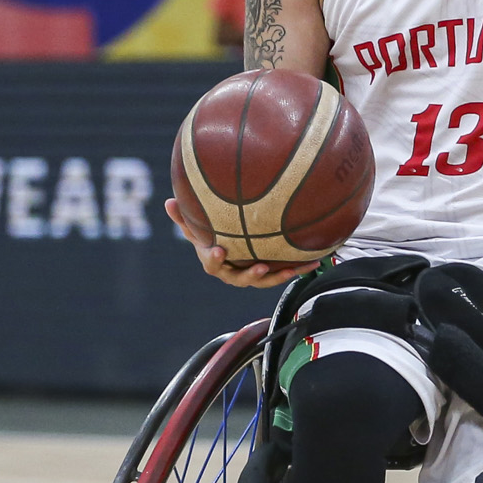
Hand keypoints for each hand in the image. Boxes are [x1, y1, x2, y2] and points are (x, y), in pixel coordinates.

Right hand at [163, 198, 317, 287]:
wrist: (229, 249)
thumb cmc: (211, 235)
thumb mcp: (196, 226)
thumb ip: (184, 217)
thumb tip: (168, 201)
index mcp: (215, 260)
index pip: (212, 262)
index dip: (216, 258)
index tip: (221, 249)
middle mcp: (233, 272)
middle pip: (240, 278)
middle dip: (250, 275)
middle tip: (260, 268)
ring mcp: (251, 275)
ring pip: (264, 280)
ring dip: (278, 276)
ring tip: (291, 270)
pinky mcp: (268, 273)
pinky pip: (282, 273)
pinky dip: (297, 269)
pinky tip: (314, 261)